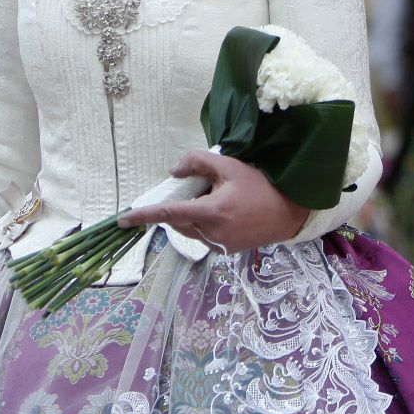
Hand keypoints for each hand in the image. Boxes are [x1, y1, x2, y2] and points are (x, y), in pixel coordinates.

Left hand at [118, 150, 309, 253]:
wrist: (289, 212)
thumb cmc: (260, 187)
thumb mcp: (229, 166)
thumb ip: (198, 163)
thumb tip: (174, 171)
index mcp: (210, 213)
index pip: (169, 214)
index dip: (144, 216)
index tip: (123, 220)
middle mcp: (211, 234)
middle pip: (178, 221)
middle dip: (178, 206)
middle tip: (196, 187)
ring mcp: (218, 245)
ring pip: (190, 228)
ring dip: (191, 214)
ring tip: (215, 196)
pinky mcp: (225, 250)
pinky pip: (203, 235)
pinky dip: (203, 222)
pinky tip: (224, 209)